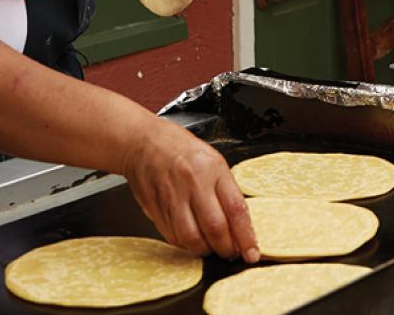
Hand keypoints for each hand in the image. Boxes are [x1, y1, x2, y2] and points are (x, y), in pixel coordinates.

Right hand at [121, 120, 259, 261]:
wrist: (141, 141)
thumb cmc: (180, 149)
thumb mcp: (213, 160)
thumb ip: (226, 191)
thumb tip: (239, 226)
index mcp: (212, 169)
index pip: (235, 209)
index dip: (246, 237)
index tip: (251, 252)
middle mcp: (192, 183)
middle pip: (214, 228)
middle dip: (226, 249)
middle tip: (230, 252)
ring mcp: (171, 197)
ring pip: (192, 238)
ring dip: (205, 250)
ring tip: (211, 247)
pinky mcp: (154, 208)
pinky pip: (173, 237)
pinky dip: (186, 245)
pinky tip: (192, 239)